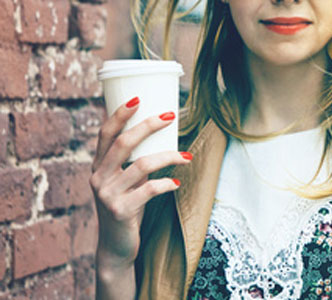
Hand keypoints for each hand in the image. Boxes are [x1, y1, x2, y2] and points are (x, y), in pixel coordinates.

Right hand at [89, 96, 191, 270]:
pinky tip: (177, 182)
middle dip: (148, 125)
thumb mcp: (124, 184)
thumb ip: (133, 165)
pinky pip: (149, 190)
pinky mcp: (121, 211)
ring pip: (141, 165)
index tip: (137, 98)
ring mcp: (108, 195)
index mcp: (98, 167)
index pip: (105, 134)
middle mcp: (99, 178)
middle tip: (171, 116)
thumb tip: (162, 140)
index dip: (119, 114)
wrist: (116, 247)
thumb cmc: (126, 209)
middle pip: (123, 143)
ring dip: (168, 156)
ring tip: (187, 155)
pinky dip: (166, 184)